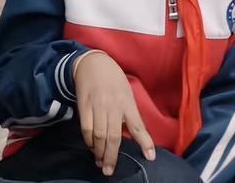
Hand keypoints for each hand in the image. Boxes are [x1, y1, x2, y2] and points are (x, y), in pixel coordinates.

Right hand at [73, 51, 155, 175]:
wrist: (93, 63)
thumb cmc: (113, 80)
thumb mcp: (127, 93)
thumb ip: (129, 113)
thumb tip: (132, 136)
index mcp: (127, 102)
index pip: (138, 126)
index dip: (145, 142)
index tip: (150, 157)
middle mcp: (113, 105)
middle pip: (113, 137)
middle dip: (111, 156)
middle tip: (109, 170)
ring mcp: (98, 105)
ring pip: (99, 135)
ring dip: (99, 152)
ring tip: (100, 162)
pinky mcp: (84, 105)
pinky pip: (86, 128)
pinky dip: (88, 140)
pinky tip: (91, 146)